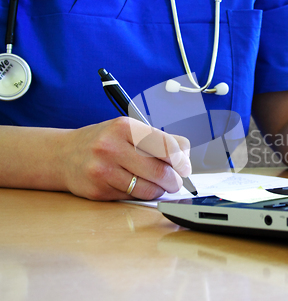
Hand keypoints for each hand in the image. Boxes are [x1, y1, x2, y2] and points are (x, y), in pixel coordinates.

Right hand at [61, 117, 190, 200]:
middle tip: (176, 181)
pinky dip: (142, 195)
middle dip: (174, 180)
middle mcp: (112, 146)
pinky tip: (138, 186)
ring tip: (158, 184)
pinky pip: (132, 197)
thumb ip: (159, 140)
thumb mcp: (129, 130)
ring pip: (148, 188)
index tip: (185, 168)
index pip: (166, 146)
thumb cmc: (104, 141)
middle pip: (160, 170)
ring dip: (159, 190)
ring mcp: (103, 169)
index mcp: (125, 127)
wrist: (63, 155)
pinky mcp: (98, 190)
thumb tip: (185, 157)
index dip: (181, 160)